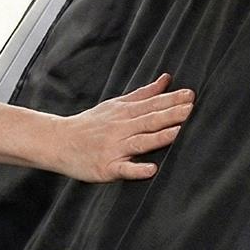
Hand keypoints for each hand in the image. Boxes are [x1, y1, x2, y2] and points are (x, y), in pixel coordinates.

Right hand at [49, 72, 194, 181]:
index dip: (172, 100)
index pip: (152, 105)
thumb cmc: (90, 124)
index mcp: (124, 113)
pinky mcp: (106, 167)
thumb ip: (143, 94)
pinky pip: (123, 169)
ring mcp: (113, 148)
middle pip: (149, 121)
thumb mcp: (116, 105)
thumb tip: (167, 79)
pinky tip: (151, 169)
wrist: (59, 142)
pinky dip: (137, 169)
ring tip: (177, 133)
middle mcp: (120, 129)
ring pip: (139, 142)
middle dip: (170, 115)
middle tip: (191, 109)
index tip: (190, 96)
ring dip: (158, 137)